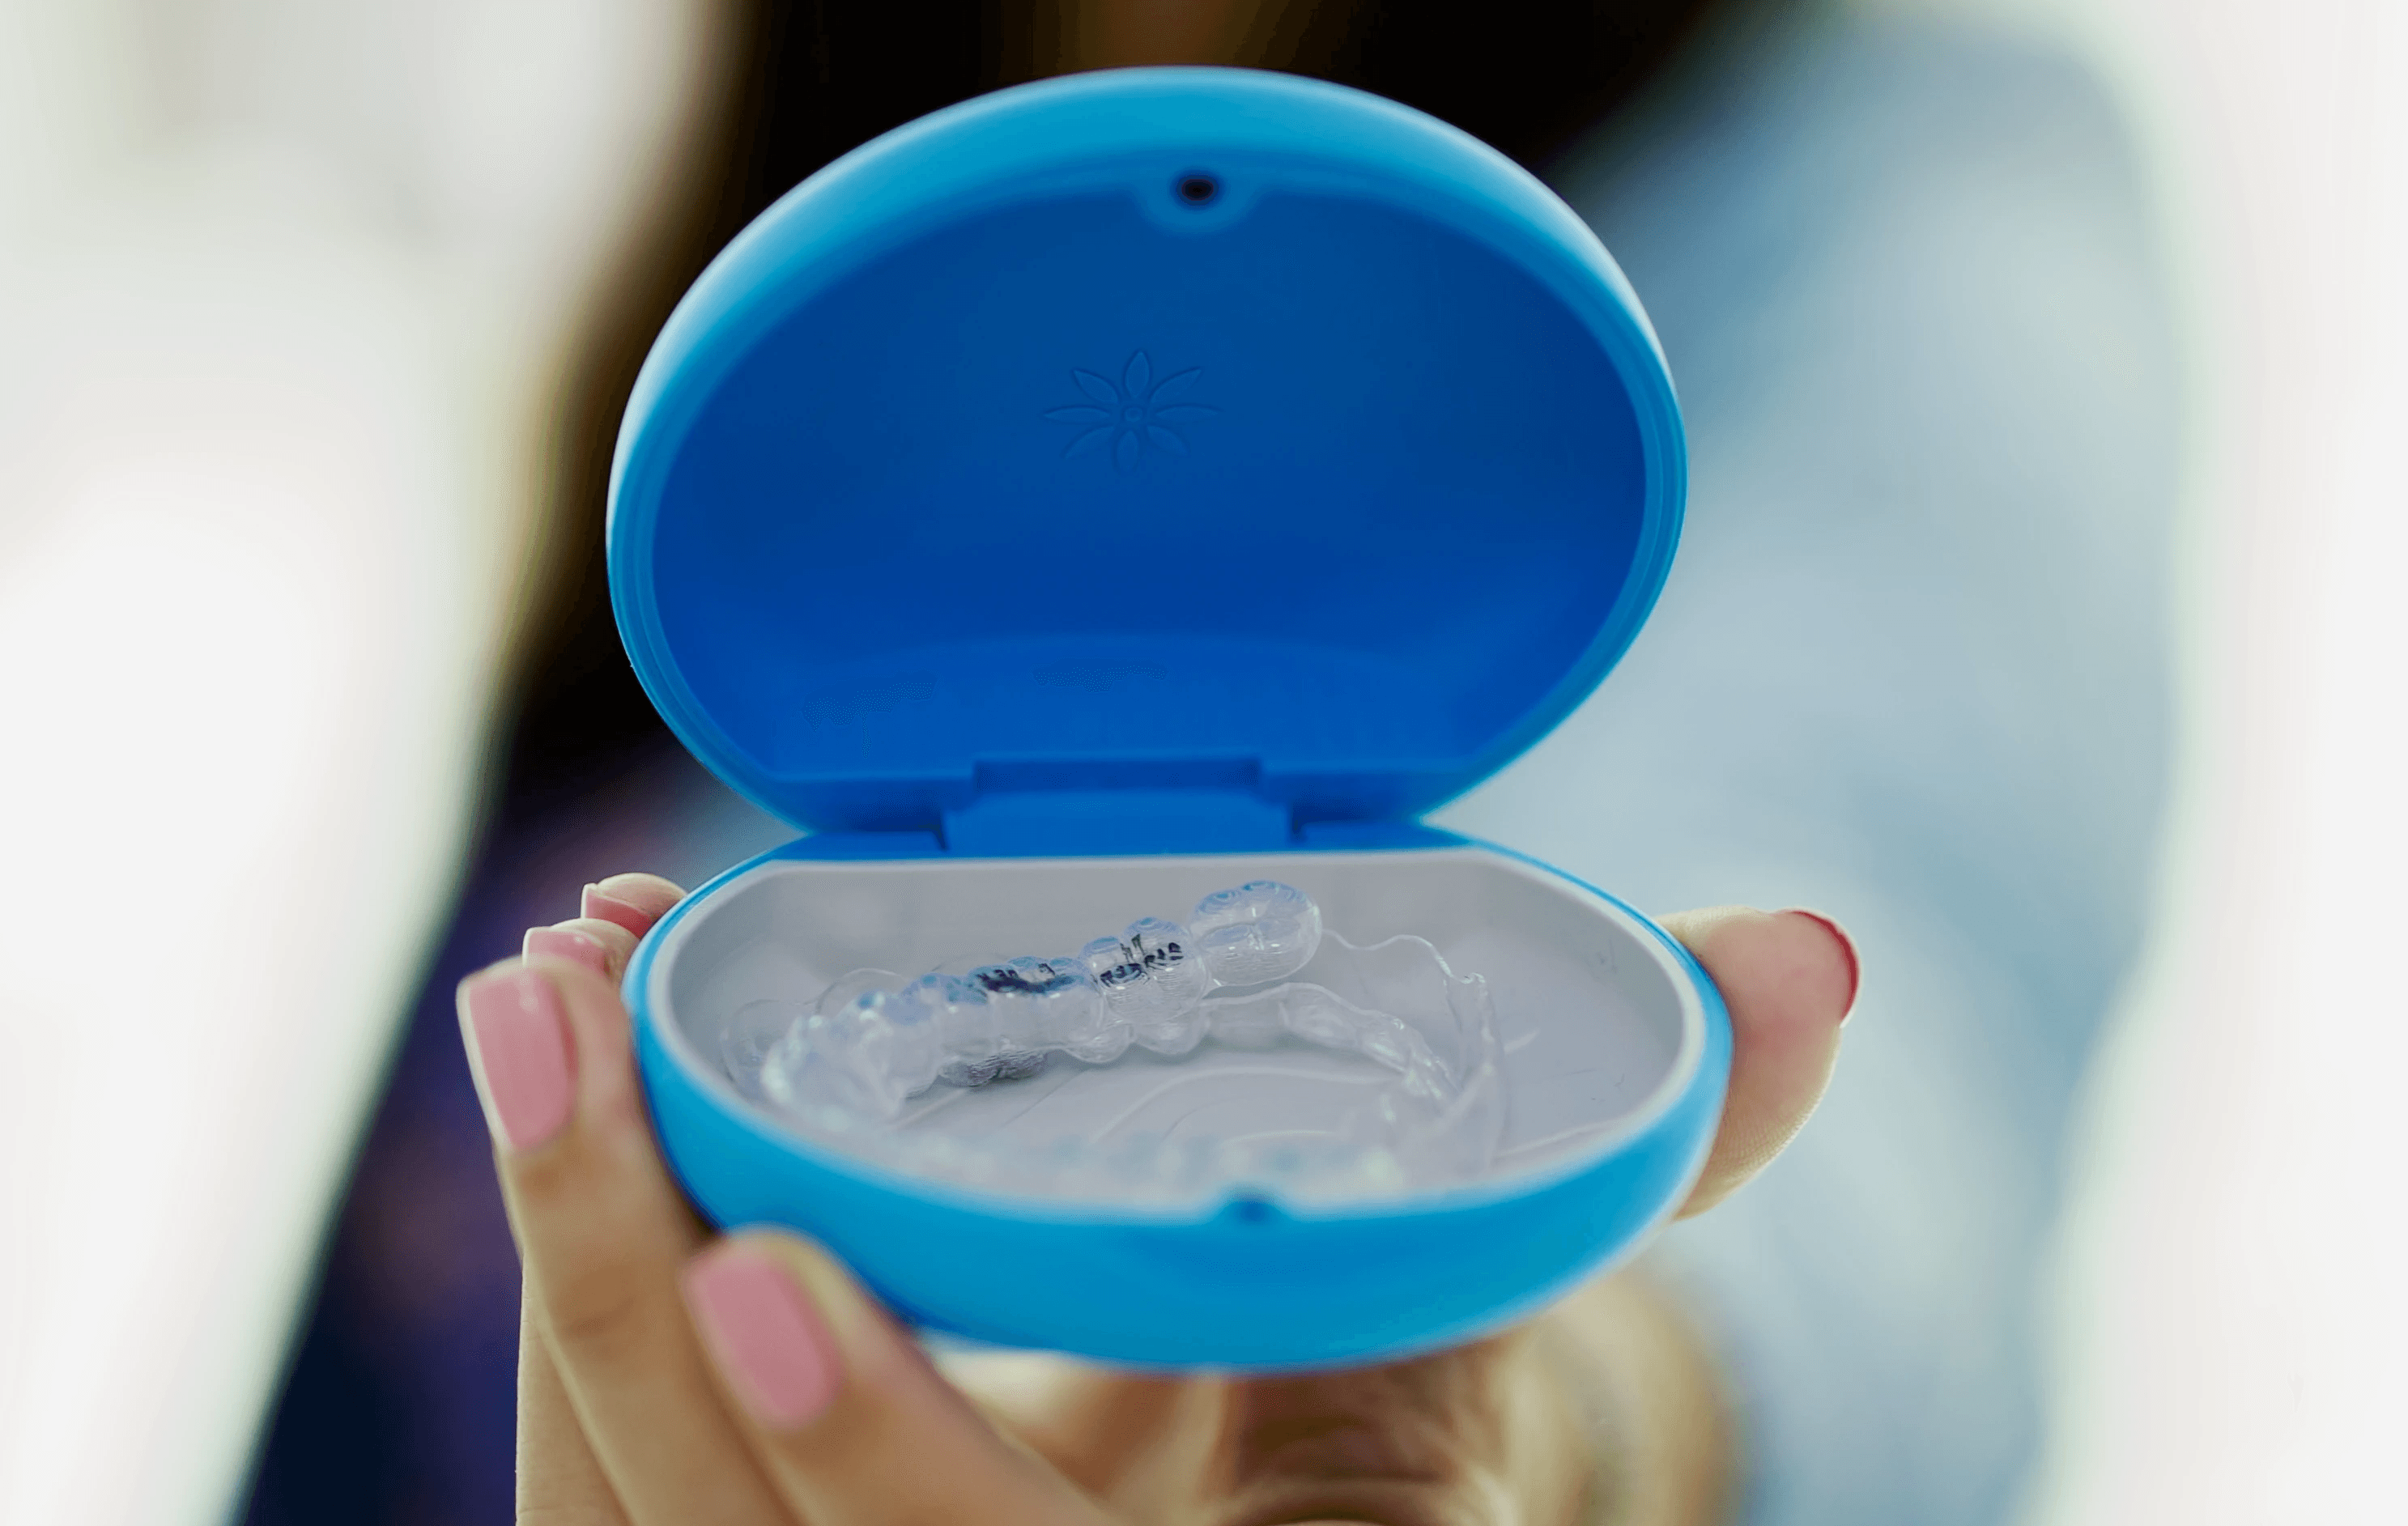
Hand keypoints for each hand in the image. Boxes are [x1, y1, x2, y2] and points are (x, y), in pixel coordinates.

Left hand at [461, 875, 1854, 1525]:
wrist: (1286, 1521)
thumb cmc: (1389, 1424)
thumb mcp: (1493, 1307)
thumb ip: (1640, 1145)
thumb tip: (1816, 951)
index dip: (880, 1457)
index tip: (762, 1262)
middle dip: (613, 1287)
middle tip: (553, 1007)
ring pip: (629, 1505)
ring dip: (565, 1257)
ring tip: (537, 1007)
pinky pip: (617, 1469)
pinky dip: (580, 1287)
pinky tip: (582, 1096)